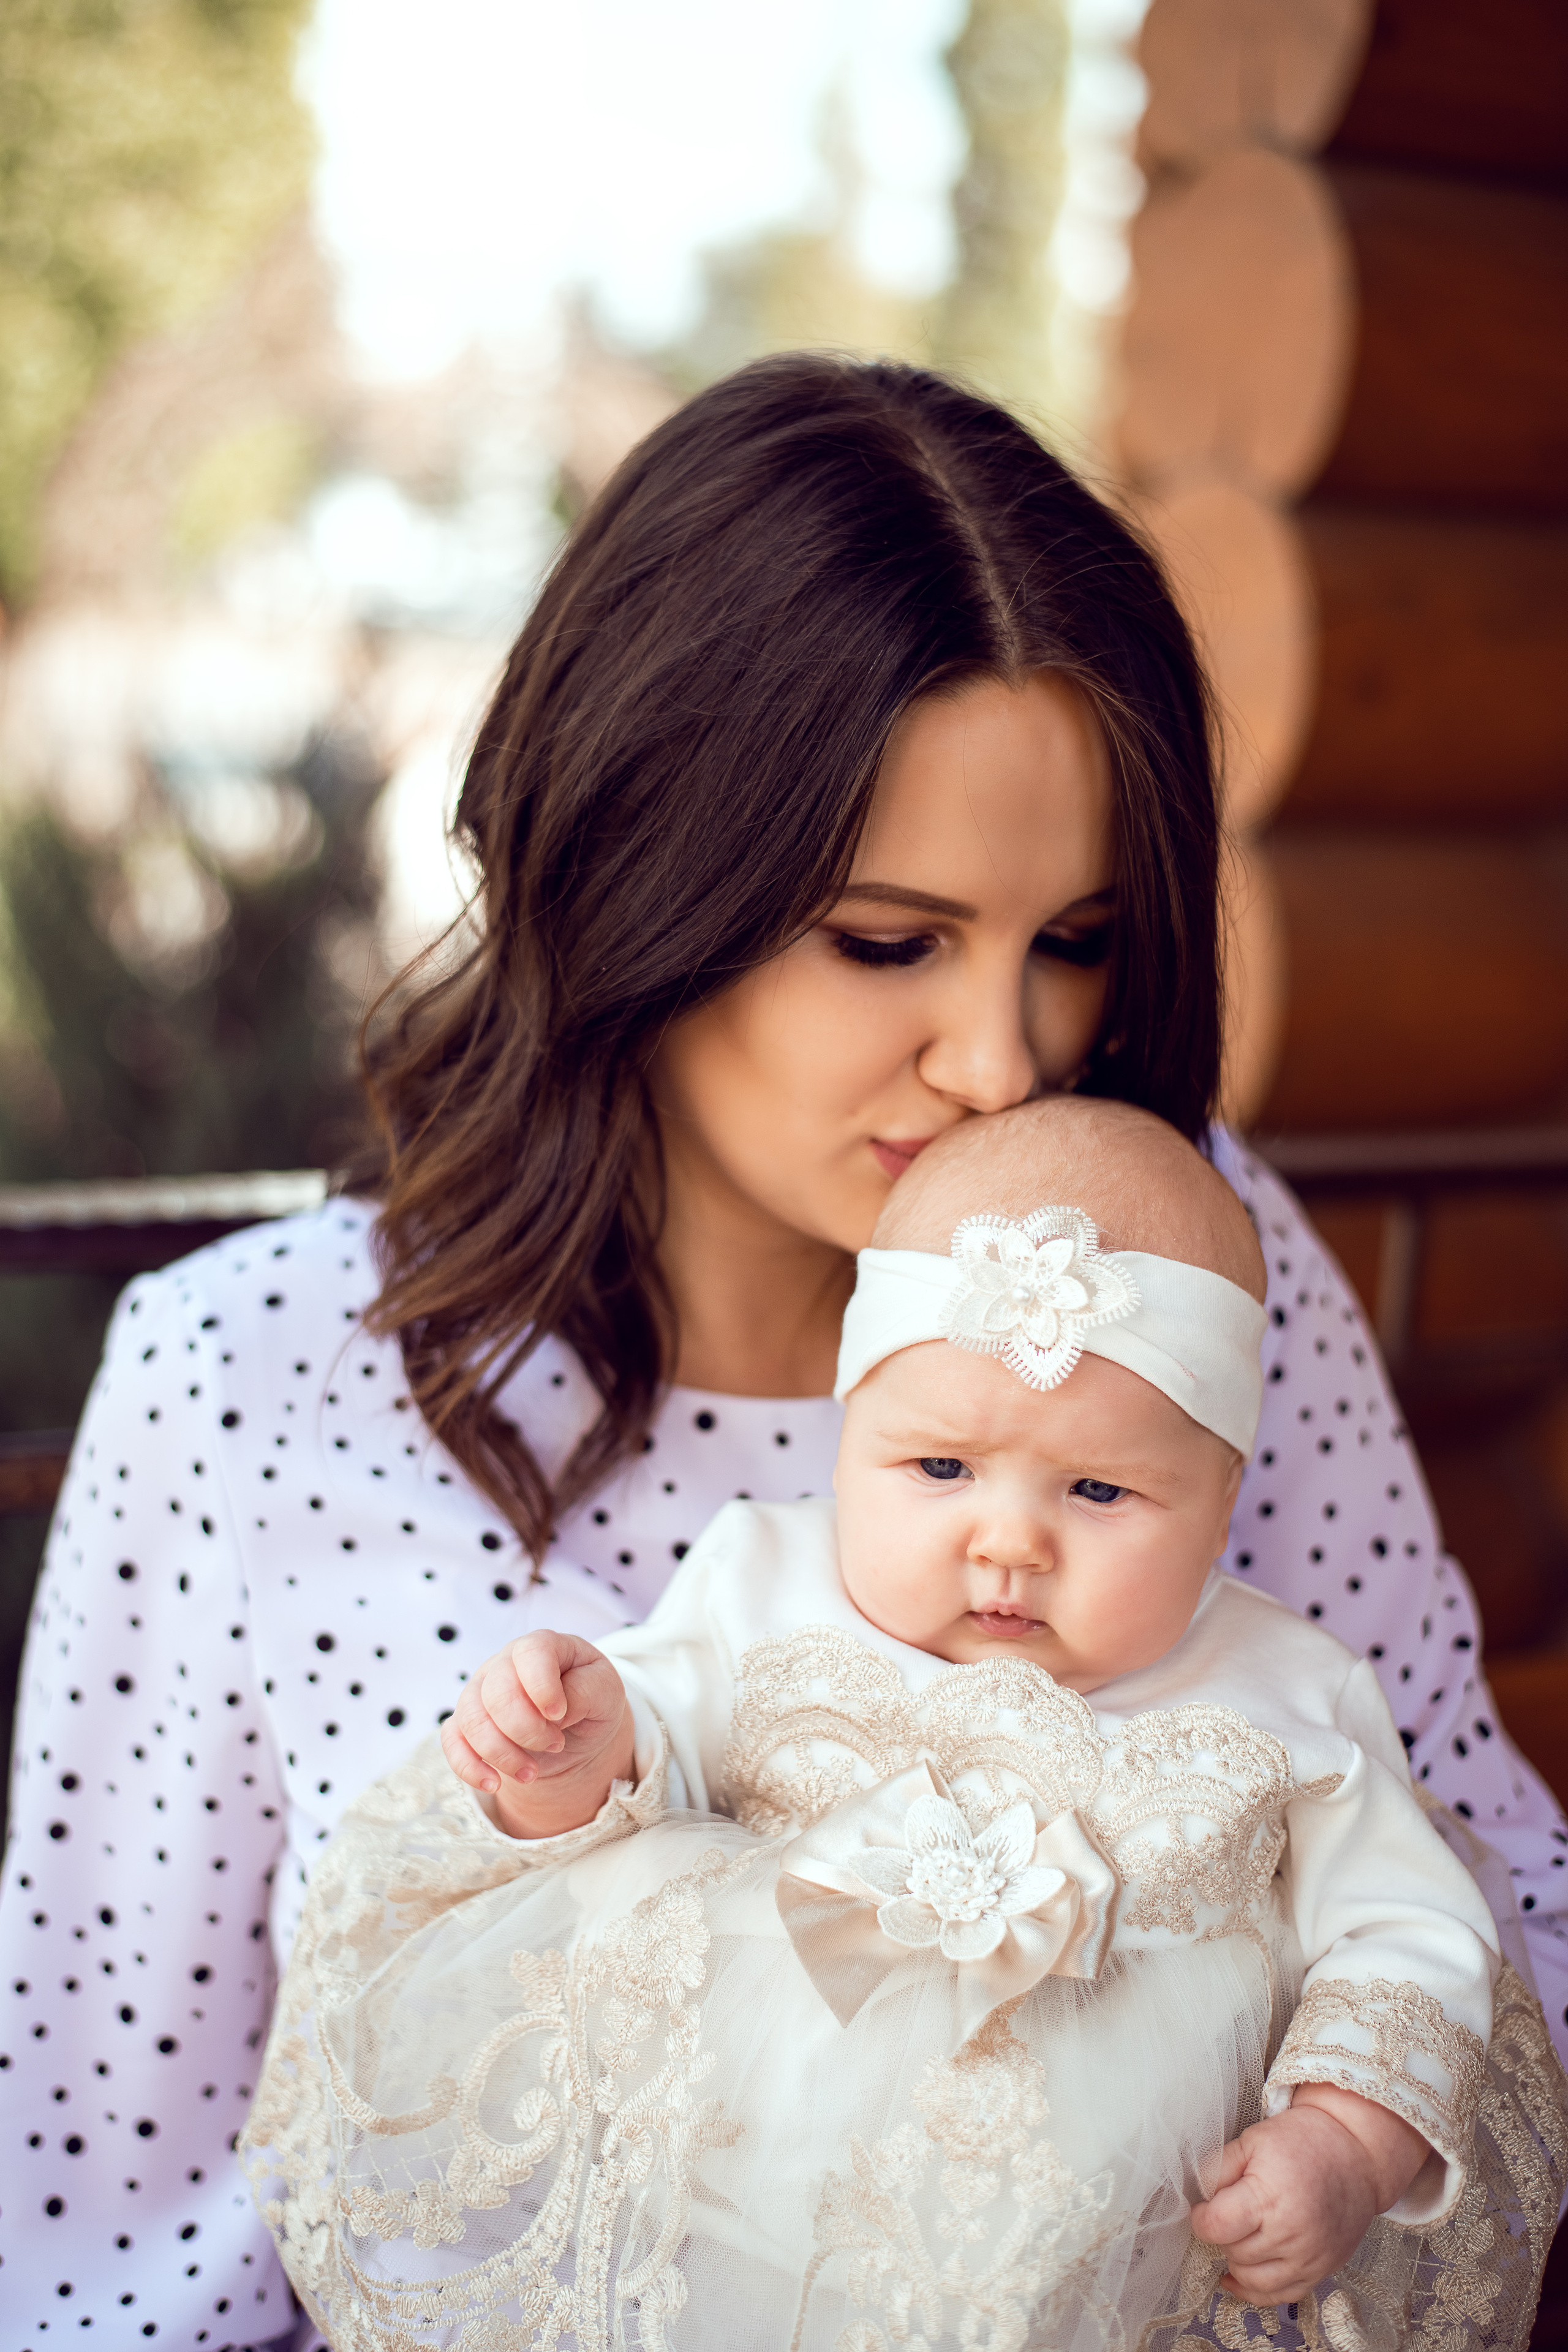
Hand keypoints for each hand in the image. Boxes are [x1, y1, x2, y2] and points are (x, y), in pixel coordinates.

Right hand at [441, 1631, 633, 1836]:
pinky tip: (493, 1783)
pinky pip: (452, 1741)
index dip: (542, 1686)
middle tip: (555, 1745)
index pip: (532, 1654)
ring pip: (471, 1719)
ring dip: (501, 1754)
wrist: (577, 1731)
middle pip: (498, 1692)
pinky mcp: (466, 1723)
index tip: (559, 1715)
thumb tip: (553, 1712)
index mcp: (543, 1647)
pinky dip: (469, 1766)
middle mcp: (505, 1664)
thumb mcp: (606, 1693)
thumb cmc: (591, 1701)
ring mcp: (481, 1691)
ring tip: (532, 1773)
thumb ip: (585, 1692)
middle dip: (527, 1730)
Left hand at [1190, 2086, 1430, 2303]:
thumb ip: (1218, 2168)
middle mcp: (1290, 2233)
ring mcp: (1308, 2257)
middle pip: (1233, 2252)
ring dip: (1237, 2261)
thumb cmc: (1301, 2142)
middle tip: (1228, 2213)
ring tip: (1239, 2236)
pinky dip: (1256, 2289)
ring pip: (1253, 2279)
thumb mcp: (1252, 2140)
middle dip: (1222, 2234)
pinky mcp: (1320, 2271)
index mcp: (1269, 2196)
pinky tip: (1239, 2275)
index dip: (1201, 2218)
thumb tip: (1195, 2195)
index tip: (1202, 2208)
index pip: (1217, 2226)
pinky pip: (1281, 2295)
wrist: (1355, 2155)